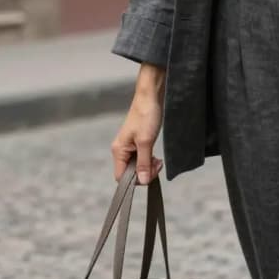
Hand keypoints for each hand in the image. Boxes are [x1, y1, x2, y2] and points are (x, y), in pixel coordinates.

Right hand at [111, 64, 164, 183]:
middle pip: (130, 174)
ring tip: (158, 160)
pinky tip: (156, 157)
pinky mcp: (137, 144)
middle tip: (157, 164)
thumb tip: (142, 181)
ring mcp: (129, 147)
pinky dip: (149, 161)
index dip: (136, 180)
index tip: (150, 173)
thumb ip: (143, 163)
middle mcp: (122, 151)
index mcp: (119, 151)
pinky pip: (141, 159)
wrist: (151, 97)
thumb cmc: (146, 115)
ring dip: (148, 167)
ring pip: (137, 167)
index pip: (121, 177)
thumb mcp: (146, 142)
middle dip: (145, 173)